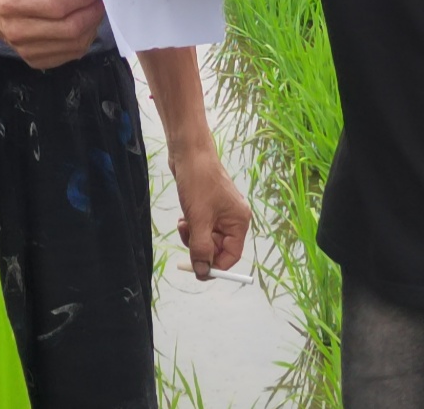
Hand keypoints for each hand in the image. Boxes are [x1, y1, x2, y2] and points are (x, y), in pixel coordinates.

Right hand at [0, 0, 105, 69]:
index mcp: (11, 1)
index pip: (58, 5)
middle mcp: (17, 29)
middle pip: (70, 28)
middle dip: (93, 11)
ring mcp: (25, 49)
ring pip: (74, 44)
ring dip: (92, 26)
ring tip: (95, 9)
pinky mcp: (33, 60)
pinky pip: (69, 55)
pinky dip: (84, 39)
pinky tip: (85, 24)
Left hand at [170, 148, 250, 278]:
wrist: (188, 152)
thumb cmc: (198, 182)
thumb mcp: (199, 219)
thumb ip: (201, 247)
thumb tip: (203, 271)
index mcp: (239, 221)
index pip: (232, 255)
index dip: (215, 265)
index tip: (197, 269)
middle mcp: (233, 218)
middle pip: (218, 248)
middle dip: (200, 247)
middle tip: (186, 235)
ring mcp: (221, 212)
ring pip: (208, 239)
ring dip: (193, 236)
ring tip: (184, 222)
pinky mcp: (208, 207)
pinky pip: (202, 227)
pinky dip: (192, 227)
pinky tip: (184, 216)